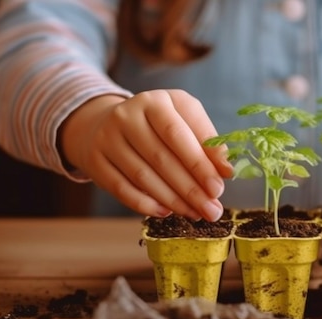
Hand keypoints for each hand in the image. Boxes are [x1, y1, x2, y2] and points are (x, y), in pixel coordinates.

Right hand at [59, 90, 233, 220]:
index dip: (201, 163)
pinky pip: (122, 188)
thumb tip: (226, 171)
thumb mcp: (184, 120)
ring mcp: (107, 138)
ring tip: (195, 214)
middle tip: (212, 210)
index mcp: (155, 101)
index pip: (179, 134)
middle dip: (191, 188)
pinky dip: (145, 204)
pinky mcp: (95, 161)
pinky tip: (166, 212)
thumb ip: (205, 141)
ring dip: (173, 200)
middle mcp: (127, 115)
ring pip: (143, 176)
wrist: (107, 123)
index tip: (220, 186)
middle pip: (162, 158)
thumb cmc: (157, 124)